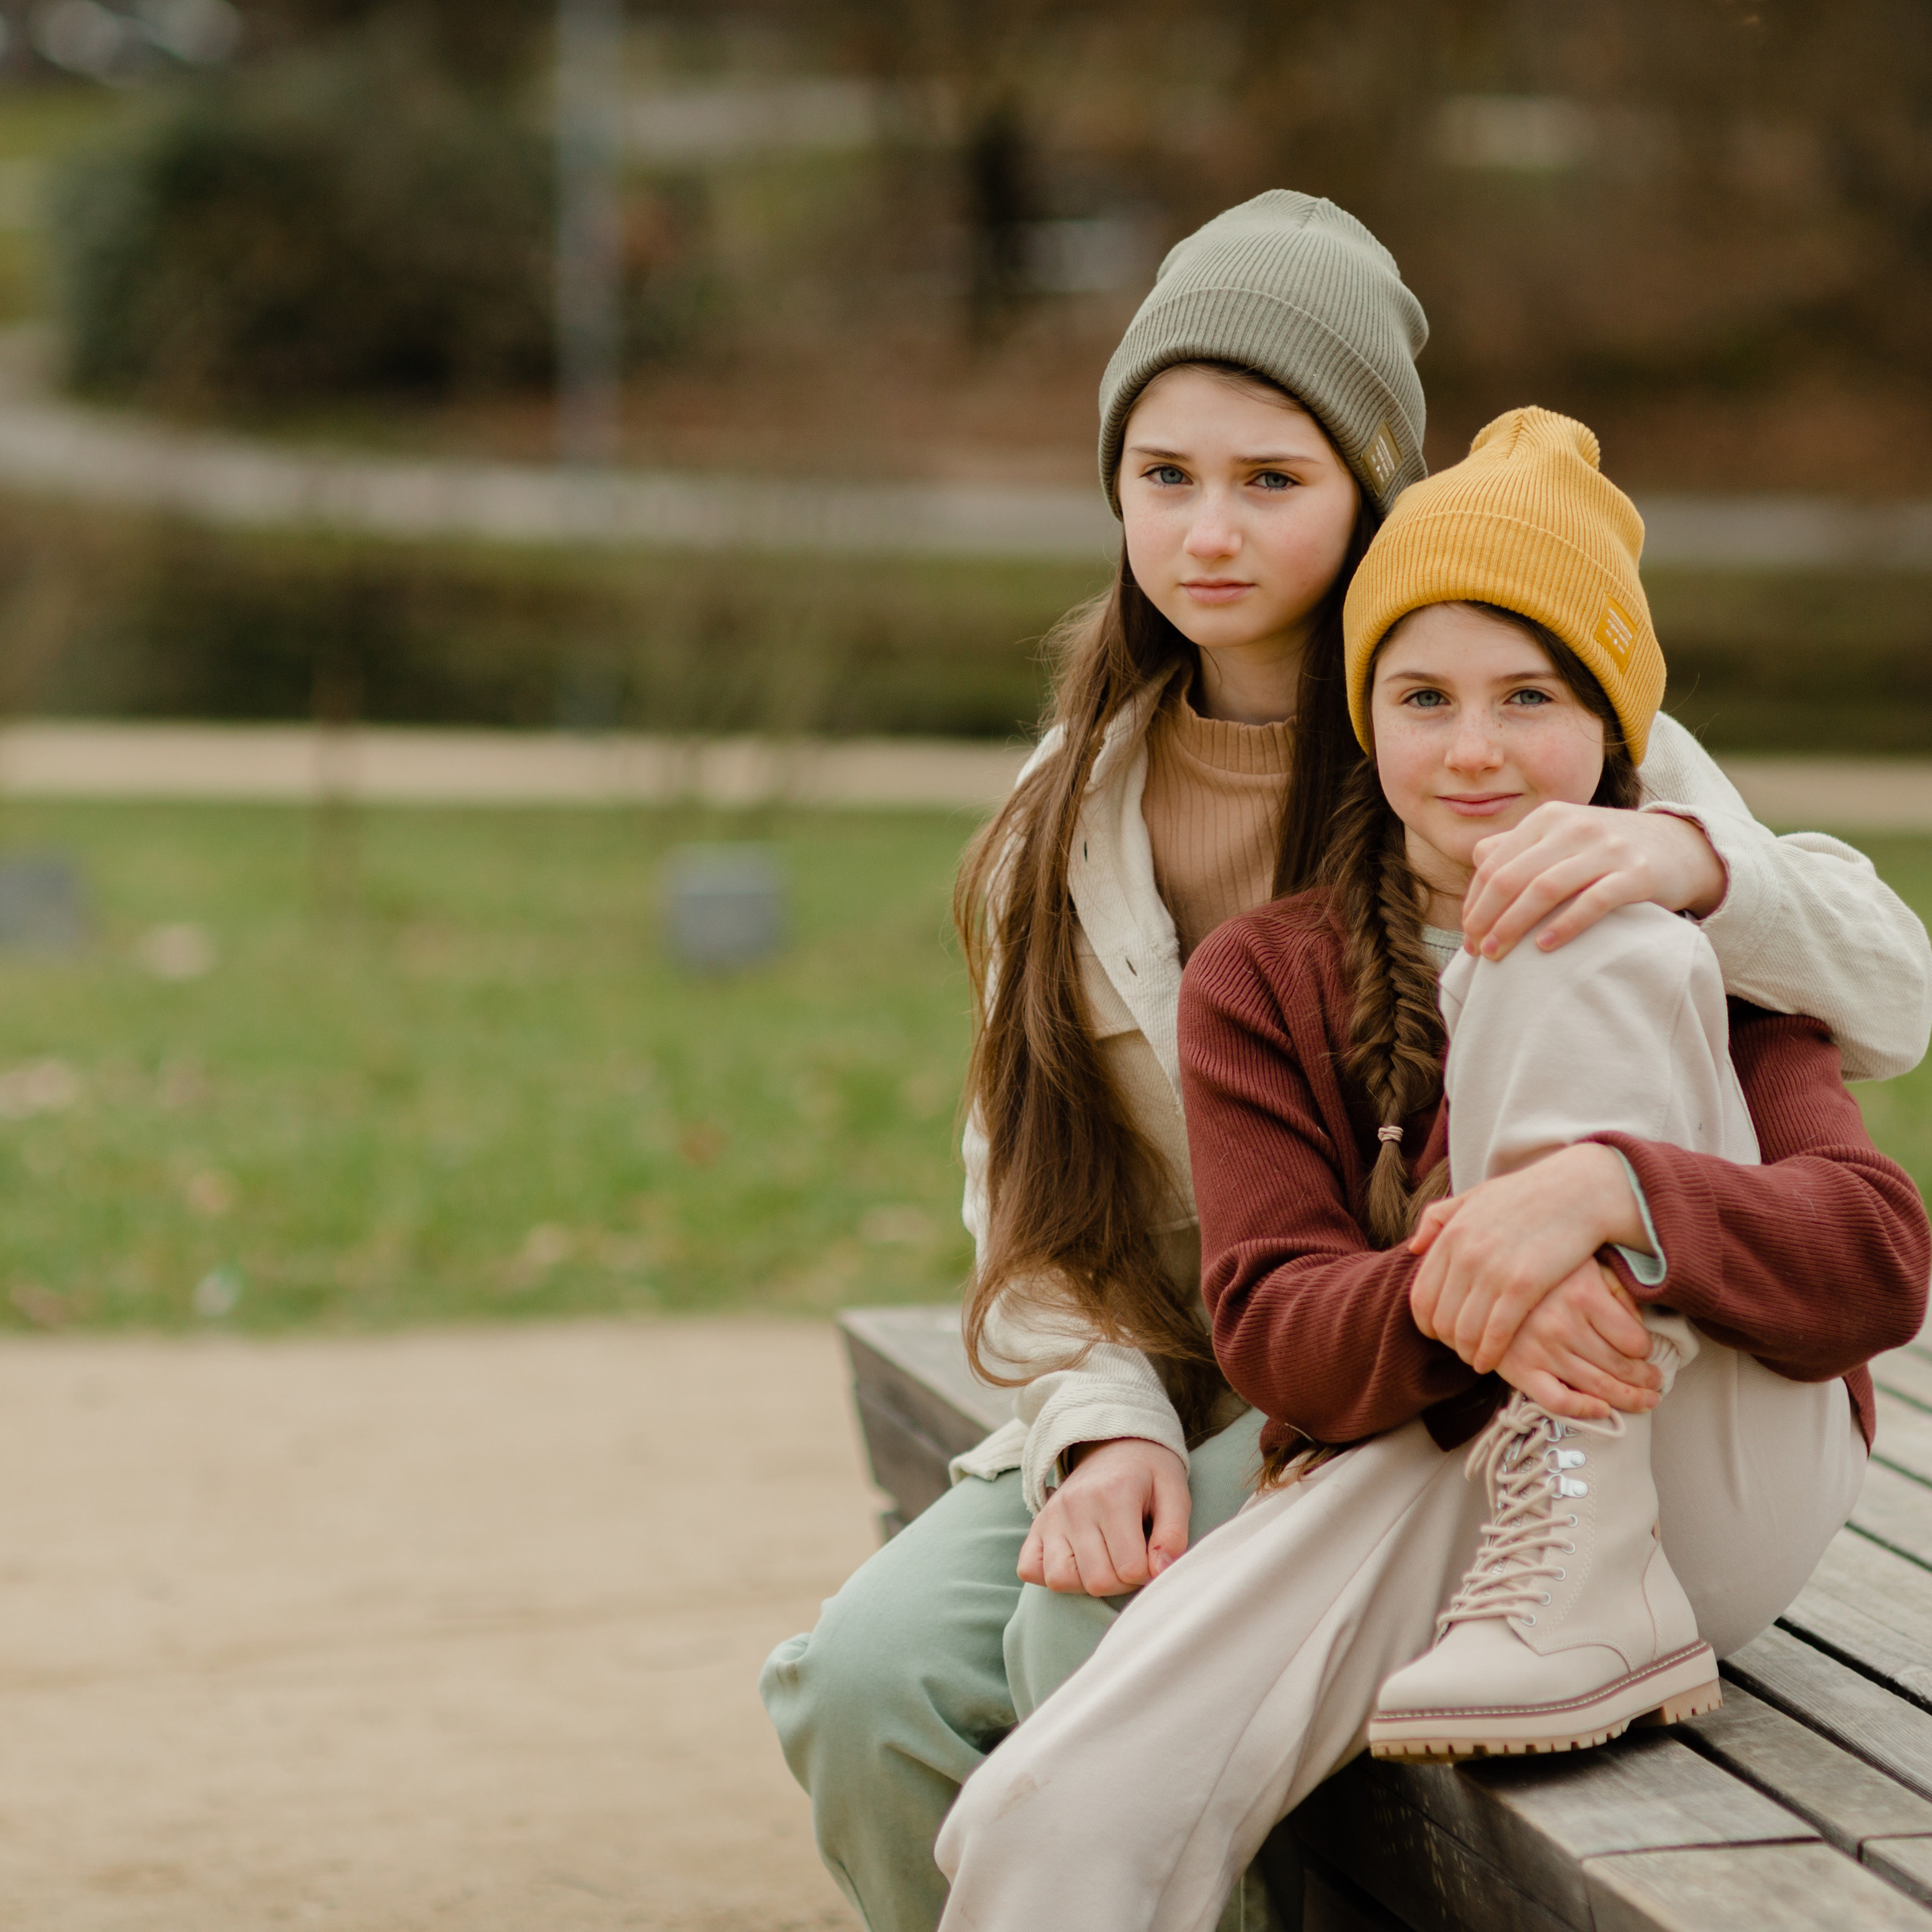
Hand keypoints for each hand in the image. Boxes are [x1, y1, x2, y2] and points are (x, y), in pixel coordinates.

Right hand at [1017, 1437, 1190, 1595]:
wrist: (1113, 1445)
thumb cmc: (1148, 1474)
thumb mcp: (1175, 1493)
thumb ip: (1173, 1534)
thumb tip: (1160, 1572)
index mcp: (1113, 1494)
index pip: (1130, 1568)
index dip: (1148, 1572)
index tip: (1152, 1555)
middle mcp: (1076, 1504)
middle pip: (1097, 1581)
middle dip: (1121, 1582)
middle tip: (1131, 1559)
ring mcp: (1052, 1515)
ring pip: (1061, 1580)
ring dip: (1087, 1583)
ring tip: (1105, 1561)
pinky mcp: (1037, 1524)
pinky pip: (1030, 1569)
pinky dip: (1050, 1575)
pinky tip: (1076, 1561)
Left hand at [1408, 1143, 1648, 1372]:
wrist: (1578, 1191)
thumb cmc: (1527, 1195)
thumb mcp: (1474, 1197)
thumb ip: (1439, 1218)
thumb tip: (1413, 1247)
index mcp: (1450, 1235)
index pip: (1421, 1296)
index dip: (1426, 1323)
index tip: (1439, 1333)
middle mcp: (1464, 1255)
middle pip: (1439, 1318)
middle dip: (1447, 1342)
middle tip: (1460, 1349)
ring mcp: (1492, 1271)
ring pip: (1464, 1331)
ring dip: (1467, 1353)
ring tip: (1476, 1359)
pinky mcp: (1524, 1285)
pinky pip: (1495, 1333)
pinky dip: (1489, 1354)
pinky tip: (1491, 1362)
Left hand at [1460, 802, 1726, 960]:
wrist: (1679, 847)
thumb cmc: (1605, 851)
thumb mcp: (1561, 839)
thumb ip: (1520, 847)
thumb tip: (1478, 864)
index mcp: (1546, 818)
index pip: (1493, 865)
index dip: (1474, 903)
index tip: (1468, 938)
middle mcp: (1573, 826)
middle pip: (1512, 877)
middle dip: (1487, 918)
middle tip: (1478, 952)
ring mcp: (1607, 848)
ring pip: (1545, 888)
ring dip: (1514, 925)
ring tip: (1499, 954)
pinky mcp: (1638, 873)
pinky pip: (1593, 901)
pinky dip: (1564, 925)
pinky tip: (1543, 947)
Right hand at [1494, 1261, 1661, 1419]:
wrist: (1484, 1277)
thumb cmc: (1543, 1271)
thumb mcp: (1586, 1265)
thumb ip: (1617, 1290)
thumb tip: (1639, 1326)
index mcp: (1583, 1295)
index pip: (1634, 1340)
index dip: (1647, 1350)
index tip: (1646, 1351)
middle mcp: (1562, 1325)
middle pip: (1620, 1367)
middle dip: (1645, 1380)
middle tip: (1655, 1383)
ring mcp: (1540, 1350)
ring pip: (1597, 1387)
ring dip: (1628, 1399)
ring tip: (1644, 1400)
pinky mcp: (1519, 1368)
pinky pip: (1557, 1401)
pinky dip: (1584, 1411)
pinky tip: (1602, 1409)